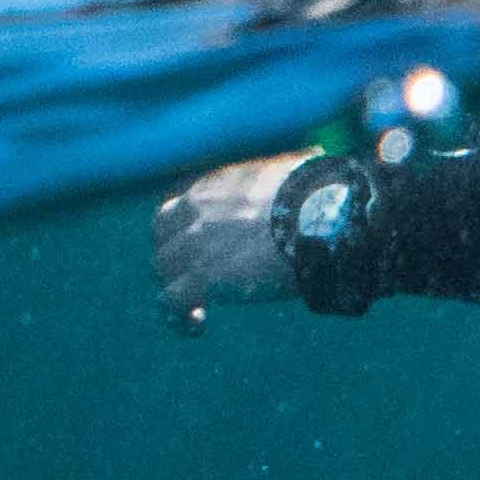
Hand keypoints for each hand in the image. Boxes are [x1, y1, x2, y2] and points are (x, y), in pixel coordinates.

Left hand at [154, 152, 315, 321]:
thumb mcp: (291, 169)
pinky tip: (197, 325)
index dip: (181, 229)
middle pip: (162, 236)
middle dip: (175, 257)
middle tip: (199, 278)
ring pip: (162, 269)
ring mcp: (193, 245)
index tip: (199, 244)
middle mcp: (194, 211)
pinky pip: (169, 301)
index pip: (177, 206)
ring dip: (177, 287)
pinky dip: (177, 316)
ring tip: (198, 310)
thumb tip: (318, 154)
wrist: (315, 216)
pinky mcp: (202, 277)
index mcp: (213, 186)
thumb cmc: (317, 194)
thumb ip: (288, 167)